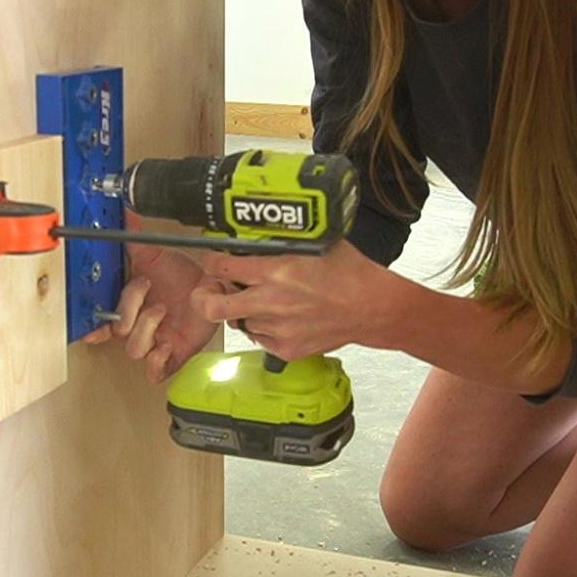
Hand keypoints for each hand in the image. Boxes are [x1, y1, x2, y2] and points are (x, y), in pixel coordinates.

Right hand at [82, 215, 223, 382]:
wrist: (213, 286)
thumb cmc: (182, 275)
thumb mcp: (154, 255)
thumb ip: (135, 238)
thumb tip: (124, 214)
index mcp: (129, 303)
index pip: (103, 319)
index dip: (93, 325)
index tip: (89, 325)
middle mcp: (139, 323)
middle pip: (118, 332)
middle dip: (129, 313)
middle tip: (146, 294)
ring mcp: (156, 339)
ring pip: (135, 350)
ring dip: (146, 330)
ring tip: (161, 312)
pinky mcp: (174, 353)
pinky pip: (157, 371)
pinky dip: (158, 362)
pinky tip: (165, 346)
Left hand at [189, 241, 385, 360]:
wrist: (373, 308)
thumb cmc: (348, 272)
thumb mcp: (313, 242)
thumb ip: (280, 238)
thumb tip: (254, 228)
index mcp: (275, 271)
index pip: (220, 266)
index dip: (211, 261)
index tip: (214, 259)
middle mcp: (271, 302)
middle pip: (211, 306)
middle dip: (203, 296)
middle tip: (213, 288)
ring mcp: (278, 329)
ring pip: (237, 321)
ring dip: (241, 310)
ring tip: (259, 299)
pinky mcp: (286, 348)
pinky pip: (257, 338)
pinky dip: (261, 327)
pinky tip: (278, 315)